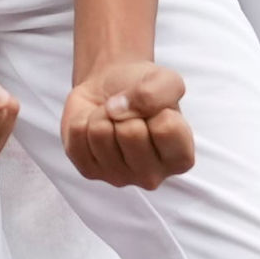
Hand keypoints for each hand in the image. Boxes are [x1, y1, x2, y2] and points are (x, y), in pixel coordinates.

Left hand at [62, 59, 195, 188]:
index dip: (156, 107)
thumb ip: (157, 92)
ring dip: (104, 113)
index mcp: (180, 159)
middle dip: (126, 110)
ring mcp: (119, 178)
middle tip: (129, 112)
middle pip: (130, 133)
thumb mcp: (167, 80)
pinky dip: (84, 118)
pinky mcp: (88, 171)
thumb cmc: (144, 90)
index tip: (154, 109)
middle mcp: (153, 177)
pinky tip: (97, 125)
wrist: (112, 90)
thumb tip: (117, 108)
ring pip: (100, 132)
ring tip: (113, 117)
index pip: (166, 129)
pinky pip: (78, 133)